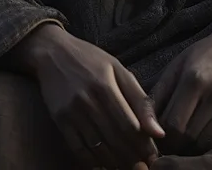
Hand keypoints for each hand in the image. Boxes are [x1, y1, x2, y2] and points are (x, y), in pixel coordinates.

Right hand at [9, 23, 162, 168]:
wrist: (52, 53)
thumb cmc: (91, 60)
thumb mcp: (119, 70)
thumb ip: (140, 101)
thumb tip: (158, 132)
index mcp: (106, 86)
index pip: (129, 125)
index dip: (143, 145)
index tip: (154, 156)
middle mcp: (87, 100)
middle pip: (115, 139)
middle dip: (132, 157)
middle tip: (143, 167)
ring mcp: (71, 112)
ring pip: (97, 147)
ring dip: (114, 163)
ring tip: (127, 168)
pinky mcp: (59, 120)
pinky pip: (77, 148)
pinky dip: (91, 162)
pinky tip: (103, 166)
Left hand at [150, 14, 211, 153]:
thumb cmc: (203, 54)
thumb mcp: (175, 66)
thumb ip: (157, 95)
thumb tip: (144, 125)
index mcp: (192, 80)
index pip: (171, 122)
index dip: (157, 133)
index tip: (151, 132)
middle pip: (185, 136)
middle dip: (169, 143)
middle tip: (161, 139)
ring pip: (199, 144)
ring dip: (183, 147)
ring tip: (175, 139)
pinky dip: (199, 145)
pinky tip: (192, 137)